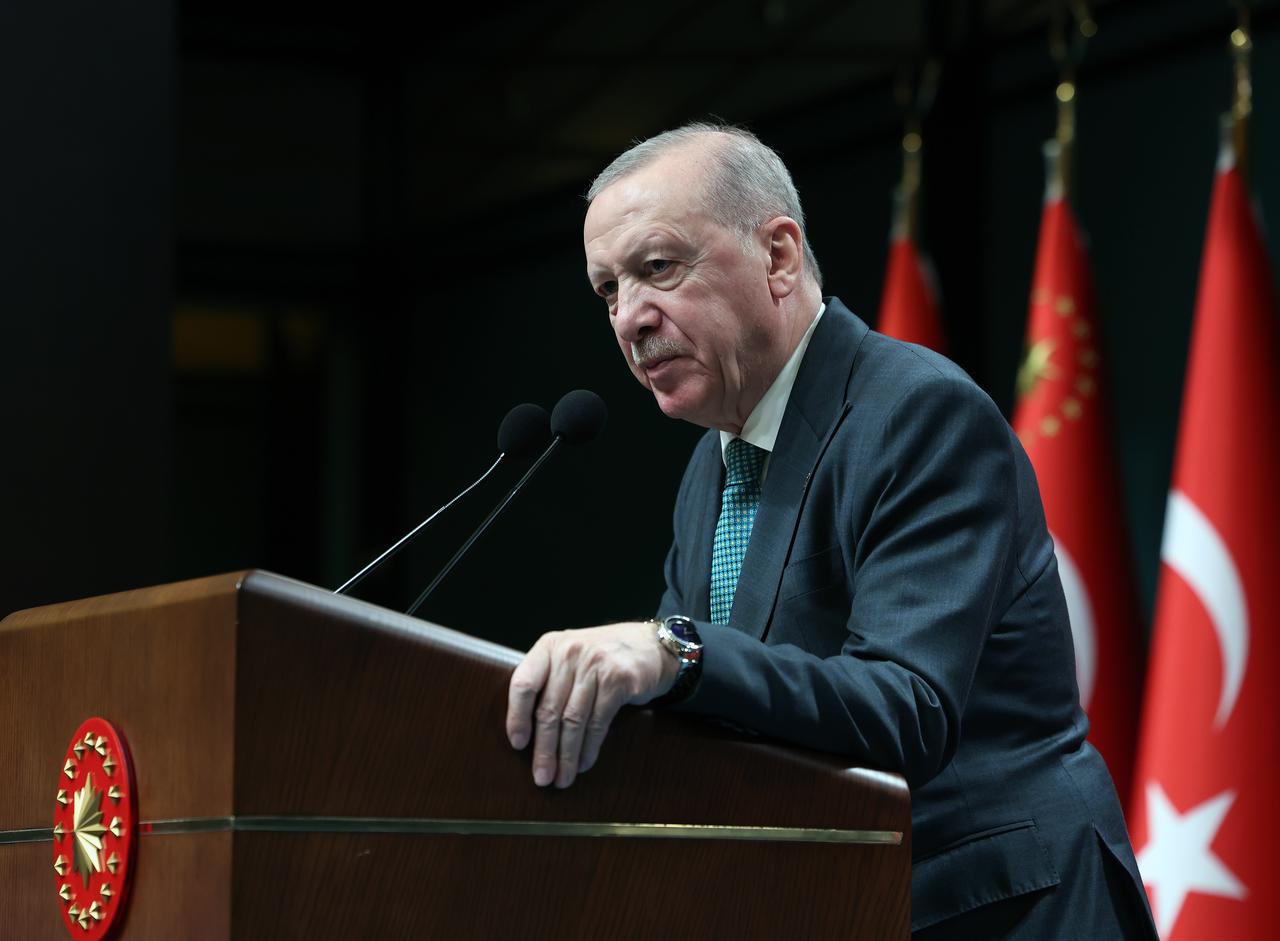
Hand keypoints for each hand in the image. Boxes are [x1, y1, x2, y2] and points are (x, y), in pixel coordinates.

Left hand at [506, 622, 677, 788]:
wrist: (652, 646)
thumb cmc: (603, 657)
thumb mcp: (570, 656)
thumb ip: (548, 680)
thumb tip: (526, 731)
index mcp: (550, 645)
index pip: (523, 683)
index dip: (517, 717)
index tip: (518, 744)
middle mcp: (570, 652)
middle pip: (549, 709)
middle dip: (544, 749)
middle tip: (542, 777)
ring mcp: (595, 664)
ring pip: (573, 720)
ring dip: (567, 756)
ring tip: (563, 778)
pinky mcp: (618, 680)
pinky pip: (598, 722)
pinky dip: (589, 748)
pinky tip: (585, 763)